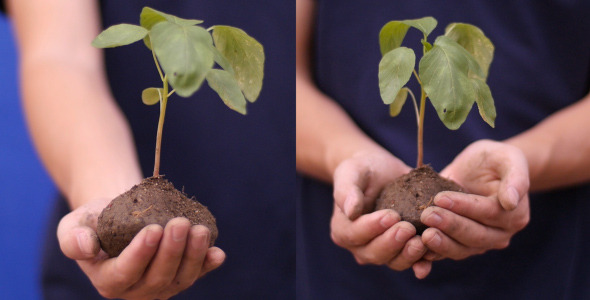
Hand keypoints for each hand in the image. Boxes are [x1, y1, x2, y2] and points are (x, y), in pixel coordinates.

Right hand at [57, 198, 224, 298]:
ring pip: (181, 277)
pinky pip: (198, 273)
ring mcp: (162, 285)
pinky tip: (217, 253)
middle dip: (172, 251)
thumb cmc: (95, 222)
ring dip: (193, 255)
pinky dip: (208, 264)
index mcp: (108, 281)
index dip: (141, 254)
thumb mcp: (74, 225)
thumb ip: (73, 238)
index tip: (153, 229)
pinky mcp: (181, 274)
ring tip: (199, 230)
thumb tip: (86, 247)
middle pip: (158, 277)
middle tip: (180, 223)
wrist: (119, 217)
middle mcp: (137, 290)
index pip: (125, 272)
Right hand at [330, 150, 432, 278]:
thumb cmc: (362, 170)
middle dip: (391, 242)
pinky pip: (410, 262)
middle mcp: (360, 246)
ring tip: (422, 242)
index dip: (372, 227)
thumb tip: (351, 211)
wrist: (381, 172)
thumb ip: (347, 190)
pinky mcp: (401, 250)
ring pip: (393, 261)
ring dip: (407, 255)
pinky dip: (420, 263)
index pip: (355, 233)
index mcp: (343, 229)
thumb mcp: (350, 172)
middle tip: (408, 228)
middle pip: (373, 252)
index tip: (391, 215)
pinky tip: (430, 260)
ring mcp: (381, 251)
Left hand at [420, 140, 529, 260]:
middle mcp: (499, 234)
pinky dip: (433, 255)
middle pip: (475, 235)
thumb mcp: (508, 158)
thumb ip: (515, 177)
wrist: (480, 169)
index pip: (488, 213)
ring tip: (423, 235)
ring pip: (461, 249)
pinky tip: (418, 251)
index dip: (464, 207)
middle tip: (426, 215)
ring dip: (441, 244)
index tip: (440, 198)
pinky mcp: (461, 245)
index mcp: (514, 214)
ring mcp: (480, 243)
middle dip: (449, 226)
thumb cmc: (494, 159)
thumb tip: (511, 202)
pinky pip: (447, 253)